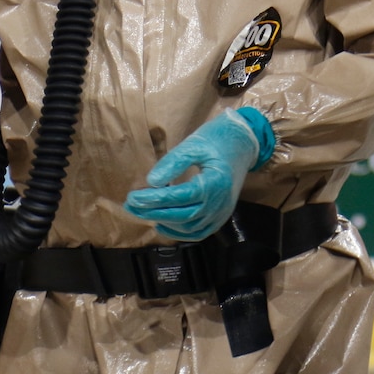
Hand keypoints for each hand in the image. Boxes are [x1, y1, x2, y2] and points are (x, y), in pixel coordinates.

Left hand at [125, 107, 275, 240]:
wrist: (243, 144)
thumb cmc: (216, 140)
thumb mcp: (194, 144)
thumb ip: (173, 162)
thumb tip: (152, 182)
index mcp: (216, 182)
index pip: (180, 196)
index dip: (155, 199)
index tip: (133, 197)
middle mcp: (220, 202)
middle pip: (182, 215)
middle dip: (153, 212)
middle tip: (130, 206)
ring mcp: (222, 213)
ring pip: (188, 226)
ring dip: (163, 222)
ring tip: (141, 212)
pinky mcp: (220, 217)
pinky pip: (198, 233)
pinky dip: (179, 233)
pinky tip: (161, 225)